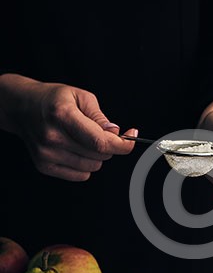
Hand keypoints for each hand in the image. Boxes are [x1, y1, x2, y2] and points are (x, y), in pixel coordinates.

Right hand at [0, 74, 136, 180]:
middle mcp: (53, 137)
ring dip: (96, 155)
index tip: (131, 138)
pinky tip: (74, 149)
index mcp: (63, 115)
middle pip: (100, 155)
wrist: (22, 107)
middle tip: (99, 132)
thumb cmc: (53, 99)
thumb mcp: (80, 96)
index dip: (122, 145)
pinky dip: (85, 164)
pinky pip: (81, 175)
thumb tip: (116, 133)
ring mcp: (47, 154)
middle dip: (108, 145)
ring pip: (93, 166)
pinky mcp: (45, 166)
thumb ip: (100, 117)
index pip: (100, 142)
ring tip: (83, 139)